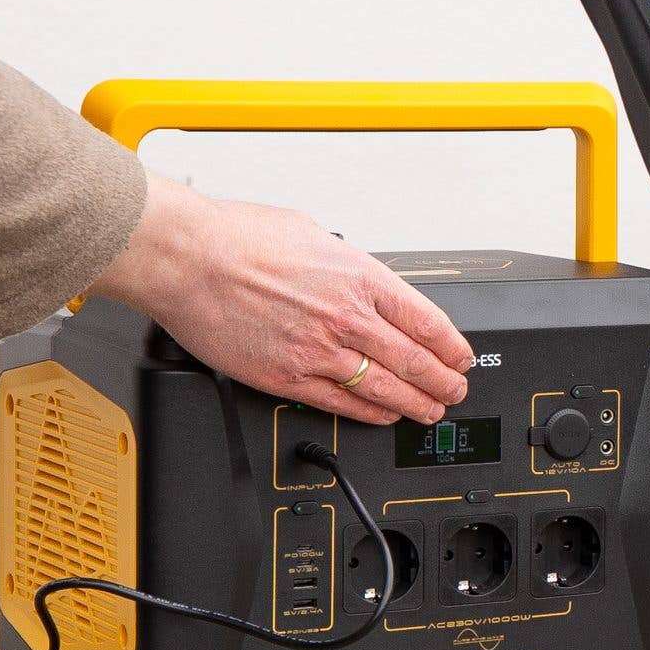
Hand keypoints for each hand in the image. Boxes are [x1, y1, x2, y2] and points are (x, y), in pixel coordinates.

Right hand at [85, 173, 473, 424]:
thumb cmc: (237, 238)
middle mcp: (346, 317)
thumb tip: (354, 273)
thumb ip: (343, 262)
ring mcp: (318, 351)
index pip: (425, 320)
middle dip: (442, 380)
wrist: (188, 259)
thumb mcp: (312, 232)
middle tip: (455, 390)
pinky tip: (384, 416)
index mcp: (359, 277)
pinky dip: (369, 413)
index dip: (451, 345)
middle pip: (412, 359)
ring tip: (430, 410)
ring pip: (383, 387)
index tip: (462, 356)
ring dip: (414, 403)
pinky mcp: (286, 377)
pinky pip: (340, 404)